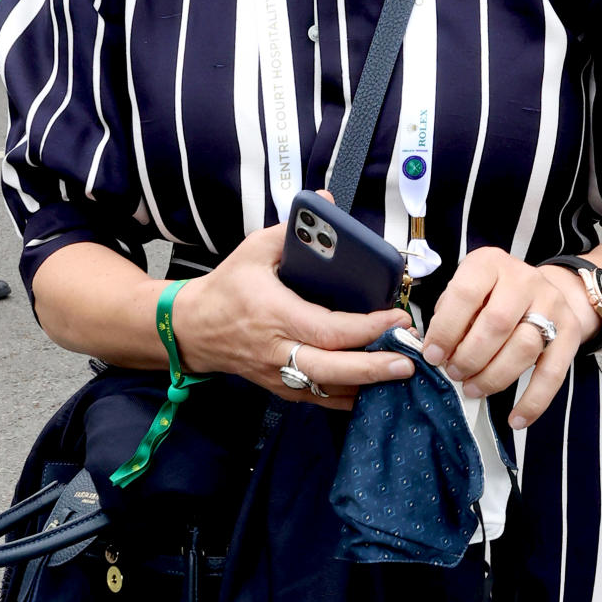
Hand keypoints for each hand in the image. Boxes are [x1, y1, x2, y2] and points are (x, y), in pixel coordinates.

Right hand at [169, 221, 413, 412]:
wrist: (193, 328)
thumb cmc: (226, 288)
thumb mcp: (253, 250)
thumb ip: (290, 229)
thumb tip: (327, 202)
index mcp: (275, 314)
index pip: (328, 329)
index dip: (366, 328)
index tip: (396, 318)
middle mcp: (278, 350)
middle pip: (332, 370)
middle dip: (374, 368)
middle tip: (409, 361)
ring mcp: (279, 374)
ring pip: (328, 391)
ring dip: (367, 386)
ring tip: (401, 375)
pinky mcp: (280, 388)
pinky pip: (319, 400)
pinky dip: (349, 398)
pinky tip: (375, 391)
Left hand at [419, 249, 599, 429]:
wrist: (546, 289)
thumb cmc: (492, 295)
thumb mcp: (467, 291)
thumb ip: (450, 315)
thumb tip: (435, 352)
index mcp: (490, 263)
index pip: (465, 294)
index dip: (446, 329)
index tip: (432, 355)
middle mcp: (524, 279)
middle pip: (497, 324)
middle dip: (469, 356)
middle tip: (454, 373)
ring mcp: (551, 304)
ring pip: (524, 348)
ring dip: (494, 377)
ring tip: (472, 388)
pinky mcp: (570, 332)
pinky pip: (553, 373)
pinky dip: (533, 400)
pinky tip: (516, 418)